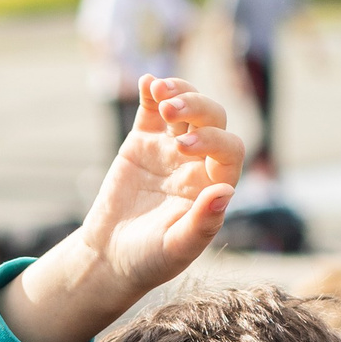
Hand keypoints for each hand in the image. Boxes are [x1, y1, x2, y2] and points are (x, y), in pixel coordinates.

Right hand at [0, 76, 240, 341]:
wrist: (111, 256)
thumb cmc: (150, 259)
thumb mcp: (177, 248)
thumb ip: (203, 223)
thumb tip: (227, 191)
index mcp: (214, 185)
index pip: (229, 150)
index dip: (212, 140)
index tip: (183, 146)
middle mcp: (198, 162)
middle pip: (212, 119)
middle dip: (195, 107)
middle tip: (171, 112)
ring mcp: (171, 148)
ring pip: (186, 107)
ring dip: (178, 92)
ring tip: (159, 91)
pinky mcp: (143, 141)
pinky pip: (151, 109)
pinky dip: (151, 91)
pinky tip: (147, 82)